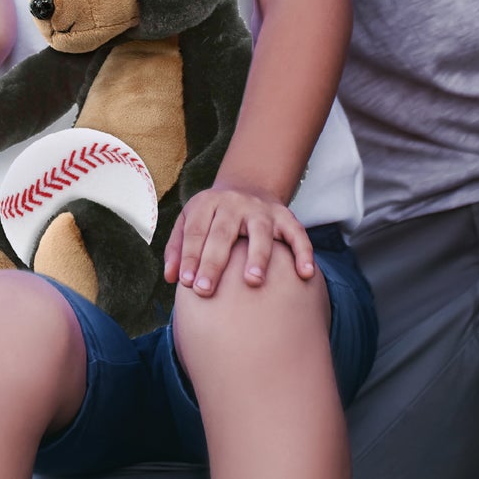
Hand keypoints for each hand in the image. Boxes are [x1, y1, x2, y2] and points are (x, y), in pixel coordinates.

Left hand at [164, 183, 315, 295]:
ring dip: (257, 255)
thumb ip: (178, 248)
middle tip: (205, 290)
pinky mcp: (285, 216)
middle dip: (214, 262)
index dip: (190, 256)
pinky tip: (305, 274)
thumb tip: (172, 278)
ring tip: (253, 280)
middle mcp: (235, 204)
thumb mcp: (190, 221)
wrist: (247, 187)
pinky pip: (297, 233)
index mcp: (207, 203)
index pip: (196, 231)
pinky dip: (303, 252)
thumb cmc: (213, 217)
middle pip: (223, 232)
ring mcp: (261, 210)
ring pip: (261, 231)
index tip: (187, 284)